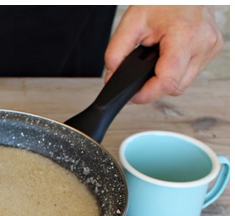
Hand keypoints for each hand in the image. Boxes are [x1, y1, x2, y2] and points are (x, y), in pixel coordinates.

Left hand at [106, 6, 223, 103]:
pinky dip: (178, 69)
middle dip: (154, 86)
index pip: (168, 82)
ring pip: (185, 82)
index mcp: (185, 38)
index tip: (132, 96)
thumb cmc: (162, 1)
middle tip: (139, 76)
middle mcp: (204, 45)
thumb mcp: (132, 22)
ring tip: (156, 59)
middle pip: (176, 87)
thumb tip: (112, 76)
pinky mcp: (214, 48)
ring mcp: (212, 48)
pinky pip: (192, 71)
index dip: (147, 94)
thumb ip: (116, 52)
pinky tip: (169, 56)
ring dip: (167, 78)